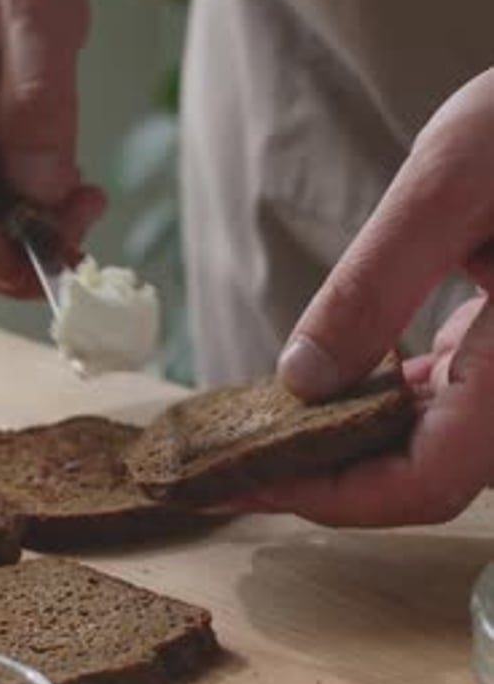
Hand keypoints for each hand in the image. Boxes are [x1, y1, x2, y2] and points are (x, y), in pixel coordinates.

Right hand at [0, 0, 104, 296]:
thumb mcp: (36, 12)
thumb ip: (38, 99)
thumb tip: (43, 188)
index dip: (9, 262)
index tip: (65, 255)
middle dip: (35, 241)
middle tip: (87, 210)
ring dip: (42, 225)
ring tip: (84, 193)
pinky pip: (2, 198)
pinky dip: (37, 204)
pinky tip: (68, 182)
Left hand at [268, 69, 493, 526]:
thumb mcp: (449, 187)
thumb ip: (374, 287)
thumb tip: (300, 381)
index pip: (425, 480)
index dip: (333, 496)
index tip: (251, 479)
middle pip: (419, 477)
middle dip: (323, 478)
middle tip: (234, 465)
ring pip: (427, 450)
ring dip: (343, 447)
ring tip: (264, 432)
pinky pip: (438, 408)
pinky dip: (374, 408)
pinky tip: (327, 389)